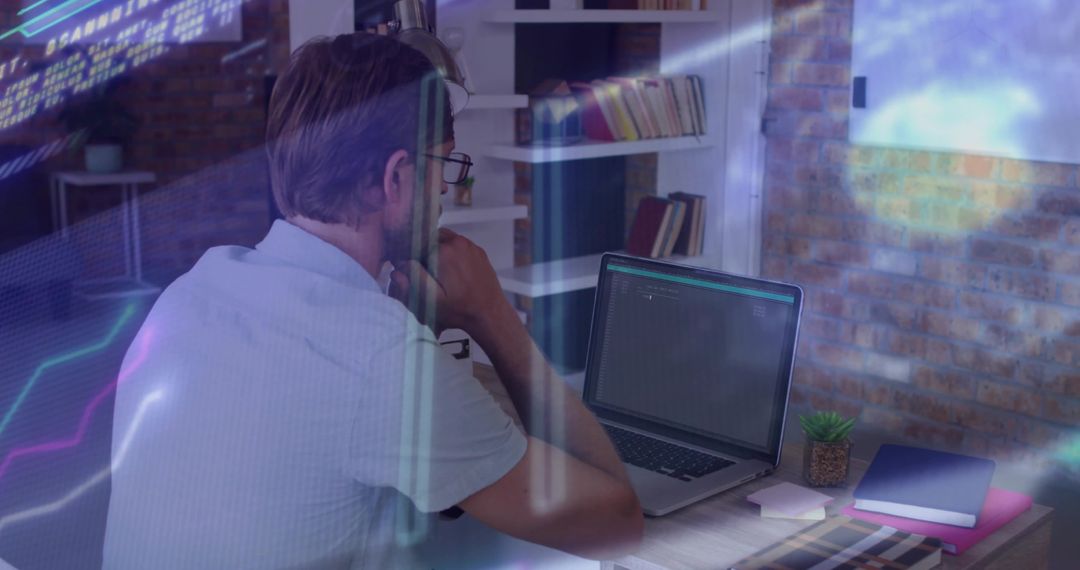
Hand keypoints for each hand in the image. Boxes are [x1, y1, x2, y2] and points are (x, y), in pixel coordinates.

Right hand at [388, 228, 512, 337]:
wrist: (490, 314)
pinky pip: (458, 246)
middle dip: (424, 253)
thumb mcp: (431, 300)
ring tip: (439, 275)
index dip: (410, 256)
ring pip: (444, 240)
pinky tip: (453, 273)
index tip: (410, 269)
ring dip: (438, 252)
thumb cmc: (462, 310)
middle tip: (426, 274)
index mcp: (443, 252)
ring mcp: (470, 246)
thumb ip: (414, 279)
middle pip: (429, 238)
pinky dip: (452, 254)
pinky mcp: (478, 252)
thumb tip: (399, 266)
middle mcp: (458, 244)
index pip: (416, 243)